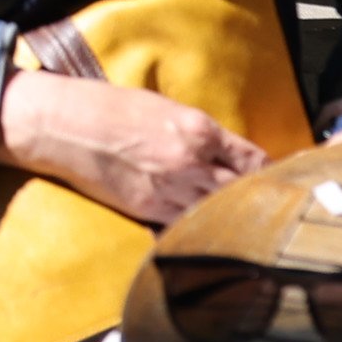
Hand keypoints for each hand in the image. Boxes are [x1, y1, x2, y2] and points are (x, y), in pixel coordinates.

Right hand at [0, 59, 259, 226]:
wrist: (64, 125)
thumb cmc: (110, 107)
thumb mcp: (165, 107)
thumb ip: (199, 132)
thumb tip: (223, 152)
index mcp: (199, 130)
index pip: (252, 159)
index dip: (269, 171)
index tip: (277, 179)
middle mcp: (191, 163)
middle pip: (242, 190)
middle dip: (257, 198)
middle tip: (272, 207)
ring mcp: (169, 191)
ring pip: (217, 213)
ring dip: (231, 217)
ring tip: (246, 225)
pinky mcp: (147, 210)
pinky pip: (184, 226)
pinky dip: (197, 230)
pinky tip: (207, 234)